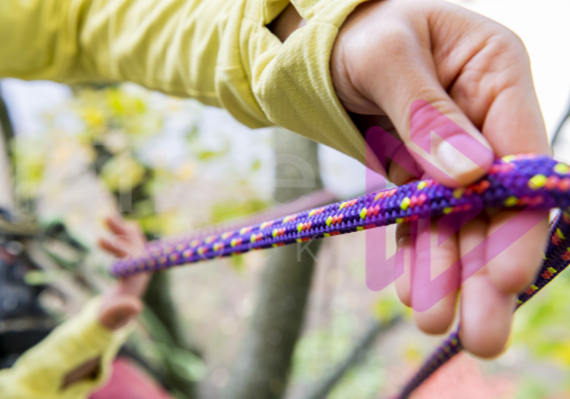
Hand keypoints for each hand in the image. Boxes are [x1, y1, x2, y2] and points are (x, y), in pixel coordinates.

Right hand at [97, 216, 149, 330]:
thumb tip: (137, 306)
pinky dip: (127, 235)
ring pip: (132, 242)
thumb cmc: (112, 317)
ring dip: (120, 229)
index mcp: (136, 280)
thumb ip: (122, 311)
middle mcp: (141, 270)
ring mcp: (138, 266)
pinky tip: (129, 225)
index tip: (98, 240)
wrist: (116, 317)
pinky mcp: (134, 264)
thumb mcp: (112, 316)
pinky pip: (132, 246)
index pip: (132, 259)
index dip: (119, 248)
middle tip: (105, 216)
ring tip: (106, 215)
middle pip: (134, 245)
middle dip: (120, 232)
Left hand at [331, 0, 549, 357]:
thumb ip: (426, 111)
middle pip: (496, 202)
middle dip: (487, 269)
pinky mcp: (419, 173)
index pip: (523, 153)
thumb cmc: (361, 30)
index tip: (506, 273)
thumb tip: (471, 174)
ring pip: (457, 221)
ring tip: (434, 321)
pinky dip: (418, 254)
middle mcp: (483, 119)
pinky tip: (415, 291)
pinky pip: (421, 219)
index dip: (520, 218)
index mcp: (496, 73)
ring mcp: (452, 152)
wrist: (325, 44)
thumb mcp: (388, 55)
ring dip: (449, 273)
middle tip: (481, 335)